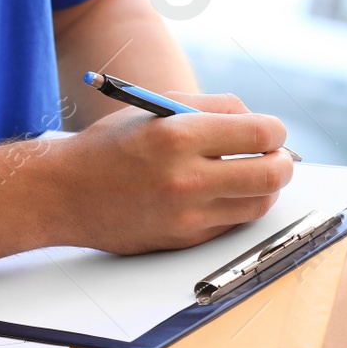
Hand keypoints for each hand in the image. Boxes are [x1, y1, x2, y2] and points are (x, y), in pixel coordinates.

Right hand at [50, 93, 294, 253]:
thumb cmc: (110, 145)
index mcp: (179, 135)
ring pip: (258, 205)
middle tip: (276, 156)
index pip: (261, 133)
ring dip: (265, 188)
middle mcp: (186, 178)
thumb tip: (258, 121)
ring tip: (252, 175)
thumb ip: (212, 107)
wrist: (63, 194)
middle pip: (271, 174)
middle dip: (283, 162)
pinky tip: (222, 194)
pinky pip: (231, 224)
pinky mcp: (183, 240)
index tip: (271, 132)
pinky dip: (236, 208)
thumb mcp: (156, 108)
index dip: (275, 131)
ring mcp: (185, 215)